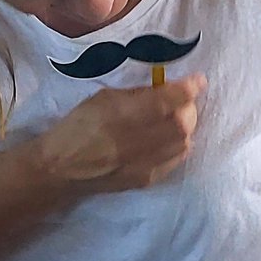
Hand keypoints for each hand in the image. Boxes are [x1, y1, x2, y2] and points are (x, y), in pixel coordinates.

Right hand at [40, 74, 206, 192]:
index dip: (187, 89)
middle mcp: (133, 142)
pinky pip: (175, 160)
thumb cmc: (79, 126)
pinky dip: (178, 145)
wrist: (62, 168)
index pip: (165, 101)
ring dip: (185, 128)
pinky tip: (167, 139)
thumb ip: (136, 95)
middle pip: (181, 124)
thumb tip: (165, 89)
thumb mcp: (103, 99)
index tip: (199, 81)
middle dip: (188, 109)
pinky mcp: (145, 180)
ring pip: (183, 143)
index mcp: (119, 115)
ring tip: (176, 119)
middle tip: (184, 101)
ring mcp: (141, 164)